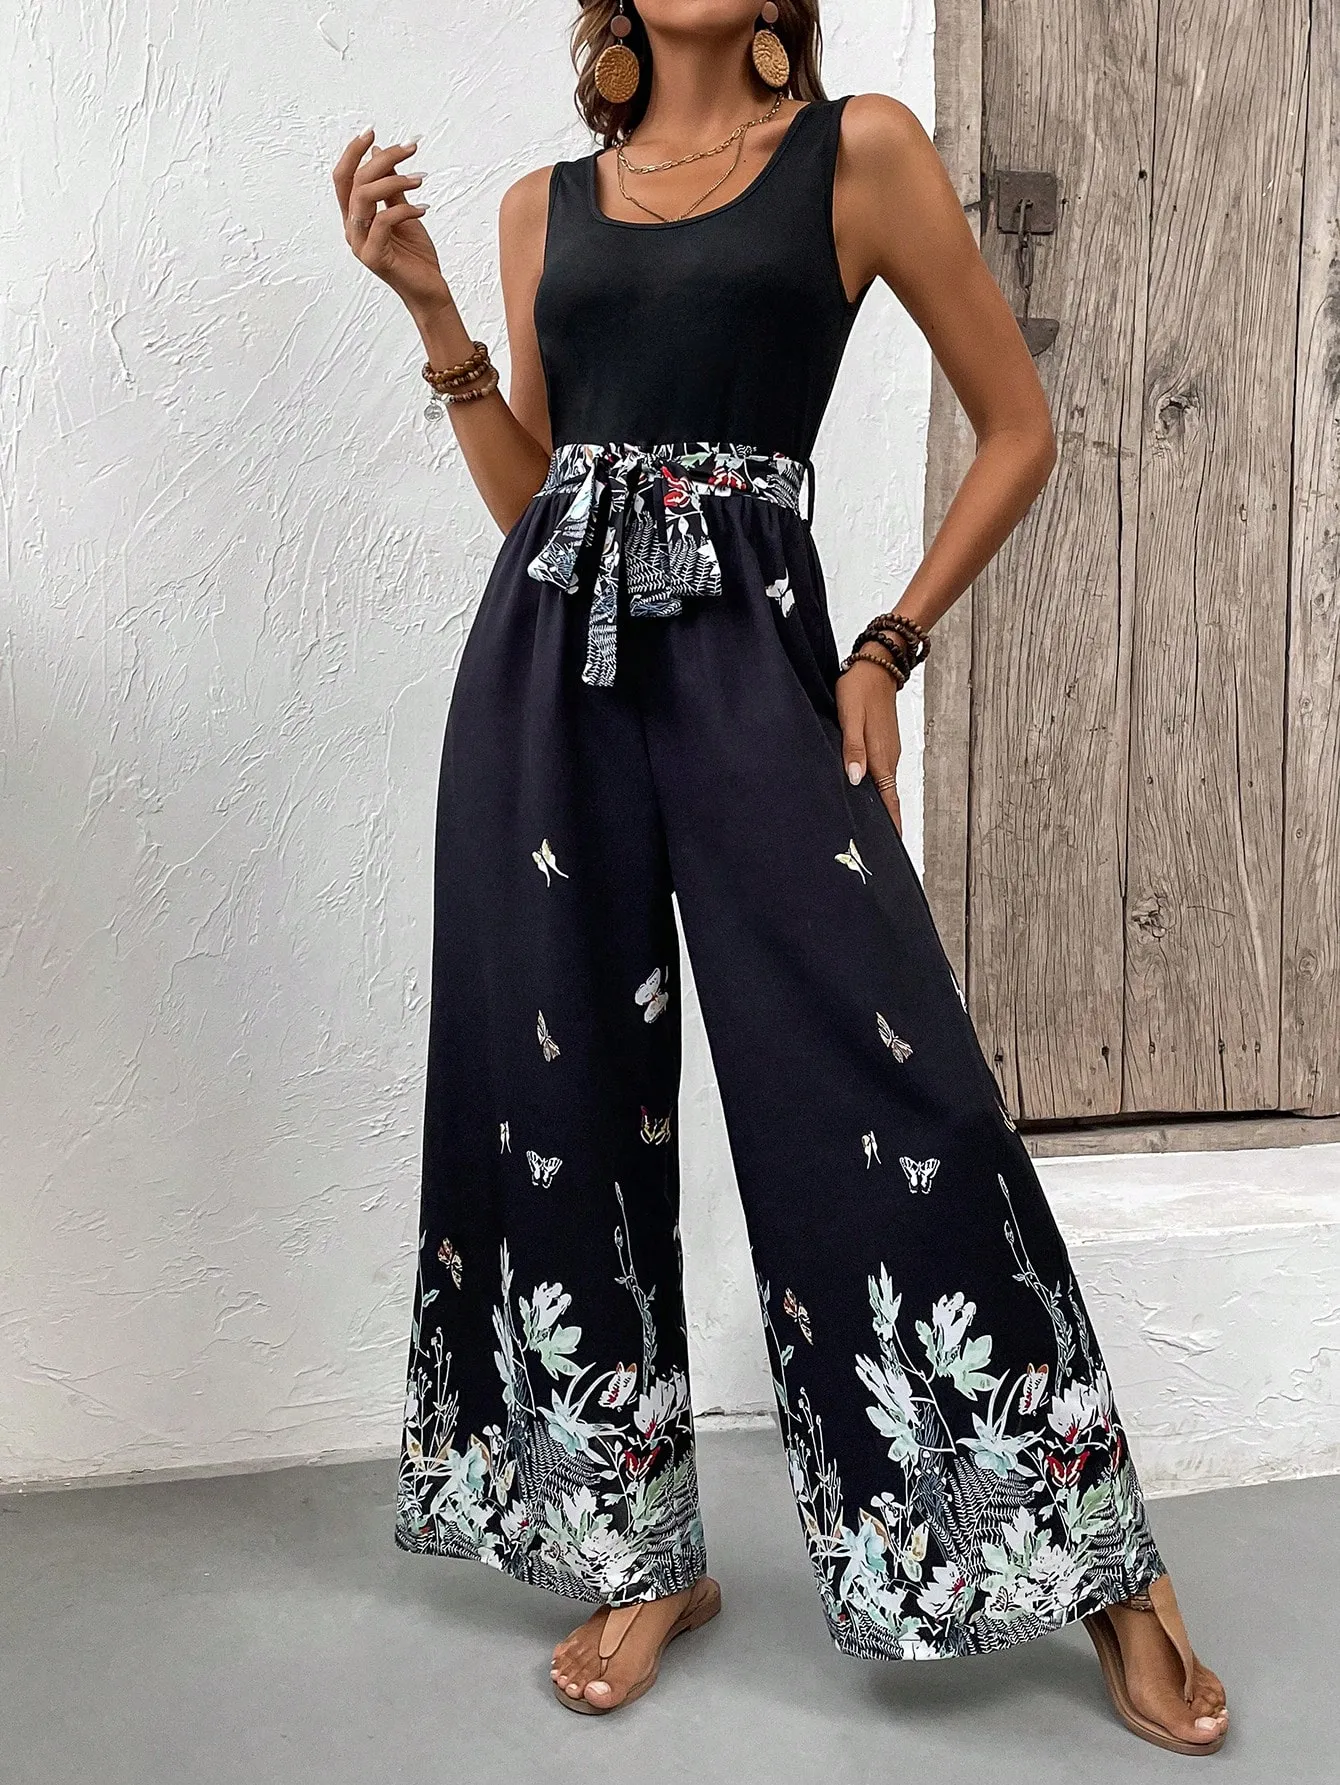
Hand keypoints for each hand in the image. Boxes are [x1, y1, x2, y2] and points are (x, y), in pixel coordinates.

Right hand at [333, 129, 448, 314]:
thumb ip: (391, 187)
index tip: (372, 132)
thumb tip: (379, 152)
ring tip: (420, 178)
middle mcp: (352, 229)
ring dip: (395, 180)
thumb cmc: (415, 255)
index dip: (353, 152)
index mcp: (354, 217)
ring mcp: (360, 244)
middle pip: (355, 181)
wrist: (428, 291)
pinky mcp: (374, 257)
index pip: (343, 178)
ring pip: (365, 197)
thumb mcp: (404, 213)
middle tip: (410, 149)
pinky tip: (424, 208)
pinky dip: (405, 209)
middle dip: (382, 159)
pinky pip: (384, 221)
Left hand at [837, 646, 903, 831]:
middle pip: (888, 799)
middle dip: (885, 822)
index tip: (891, 847)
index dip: (891, 824)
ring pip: (884, 787)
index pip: (889, 800)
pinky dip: (877, 789)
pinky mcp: (884, 744)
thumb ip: (853, 749)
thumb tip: (854, 779)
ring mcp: (888, 751)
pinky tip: (865, 794)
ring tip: (870, 828)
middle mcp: (888, 758)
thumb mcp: (850, 717)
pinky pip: (882, 774)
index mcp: (880, 757)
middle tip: (875, 848)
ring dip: (880, 806)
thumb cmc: (859, 689)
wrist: (878, 664)